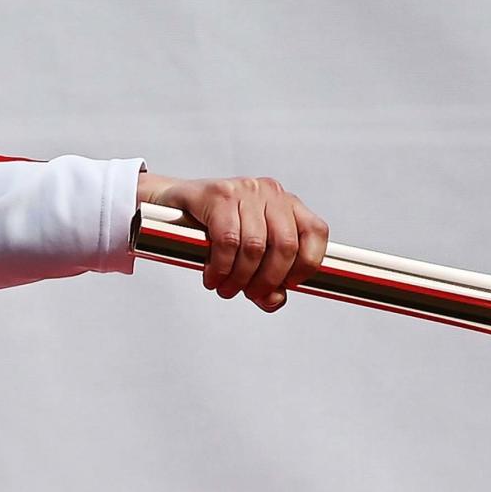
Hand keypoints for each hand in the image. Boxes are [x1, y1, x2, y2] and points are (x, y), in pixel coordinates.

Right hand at [136, 172, 328, 312]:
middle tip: (250, 294)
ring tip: (227, 288)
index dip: (307, 265)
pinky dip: (221, 267)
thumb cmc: (219, 229)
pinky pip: (228, 240)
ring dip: (240, 278)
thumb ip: (269, 283)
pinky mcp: (219, 194)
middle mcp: (273, 193)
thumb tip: (274, 300)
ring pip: (255, 246)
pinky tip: (213, 276)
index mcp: (290, 205)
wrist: (173, 205)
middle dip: (268, 280)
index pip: (316, 233)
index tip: (287, 285)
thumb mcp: (251, 257)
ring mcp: (247, 191)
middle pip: (286, 246)